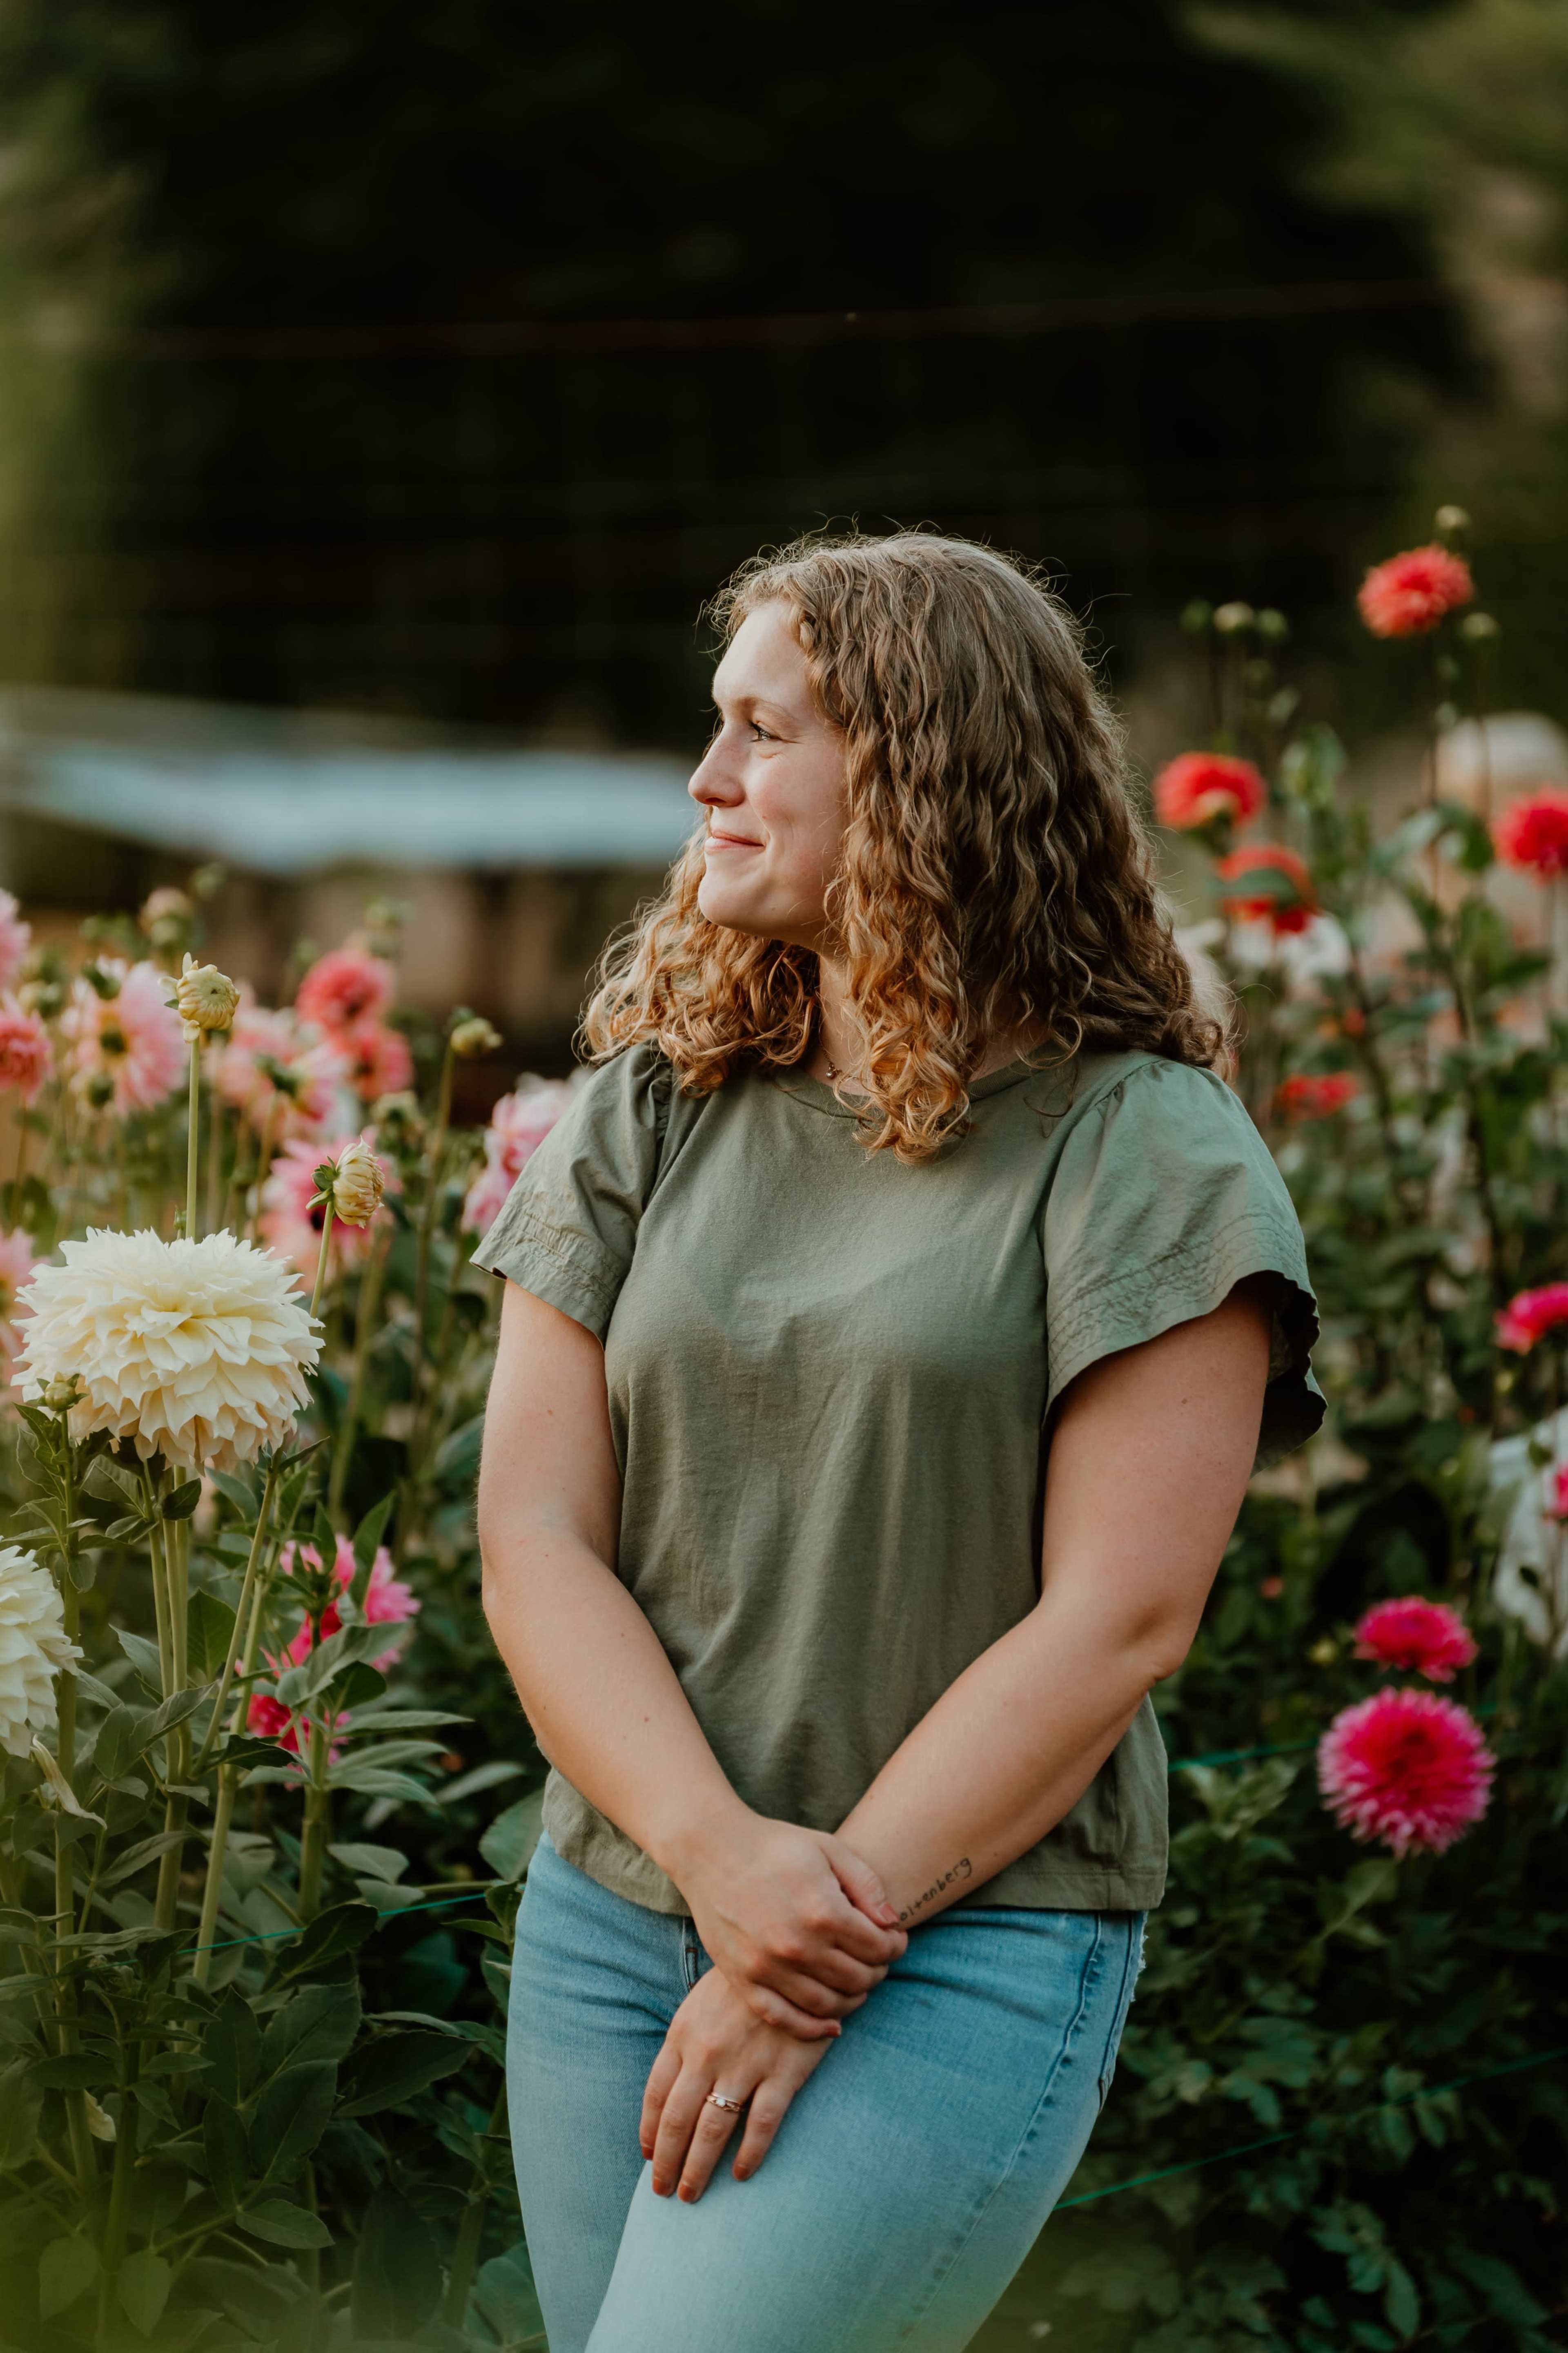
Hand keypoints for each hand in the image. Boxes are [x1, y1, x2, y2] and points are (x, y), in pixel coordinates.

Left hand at [640, 1965, 833, 2202]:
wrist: (794, 1958)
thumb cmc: (743, 1984)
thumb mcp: (701, 2003)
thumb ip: (684, 2044)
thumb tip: (666, 2093)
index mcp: (684, 2033)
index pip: (656, 2094)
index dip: (650, 2131)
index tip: (649, 2156)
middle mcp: (708, 2053)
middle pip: (677, 2120)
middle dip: (667, 2162)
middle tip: (663, 2191)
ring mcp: (745, 2064)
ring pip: (712, 2129)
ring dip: (697, 2168)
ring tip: (691, 2193)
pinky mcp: (782, 2072)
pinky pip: (761, 2125)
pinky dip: (749, 2154)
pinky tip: (740, 2173)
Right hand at [677, 1810, 906, 2037]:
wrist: (710, 1849)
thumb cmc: (774, 1845)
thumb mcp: (829, 1848)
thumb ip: (867, 1885)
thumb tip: (892, 1923)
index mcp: (823, 1911)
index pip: (879, 1948)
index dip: (895, 1946)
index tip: (895, 1939)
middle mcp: (797, 1946)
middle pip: (858, 1979)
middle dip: (877, 1971)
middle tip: (877, 1960)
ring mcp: (768, 1968)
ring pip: (828, 2005)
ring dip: (852, 1999)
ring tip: (857, 1984)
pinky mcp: (744, 1980)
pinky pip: (784, 2019)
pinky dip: (812, 2029)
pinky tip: (830, 2024)